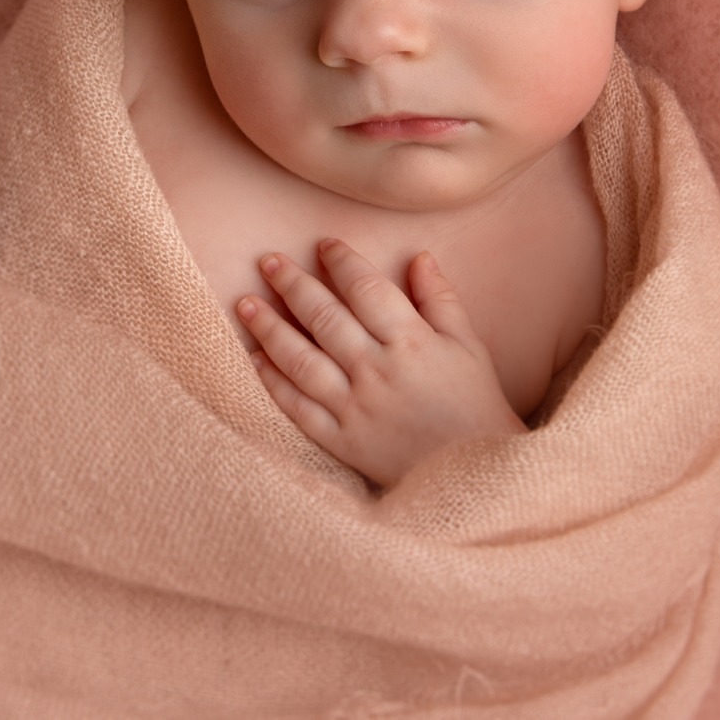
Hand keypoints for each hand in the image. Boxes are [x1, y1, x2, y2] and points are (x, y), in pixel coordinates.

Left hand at [237, 238, 527, 487]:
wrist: (474, 475)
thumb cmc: (474, 404)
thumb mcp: (468, 346)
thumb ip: (441, 299)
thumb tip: (419, 256)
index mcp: (412, 342)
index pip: (367, 289)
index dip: (342, 262)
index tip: (323, 244)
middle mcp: (378, 371)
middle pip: (325, 318)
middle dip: (293, 285)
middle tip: (268, 261)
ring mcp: (356, 408)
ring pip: (302, 360)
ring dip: (270, 328)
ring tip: (246, 303)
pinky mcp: (342, 441)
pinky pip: (299, 408)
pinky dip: (273, 383)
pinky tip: (255, 360)